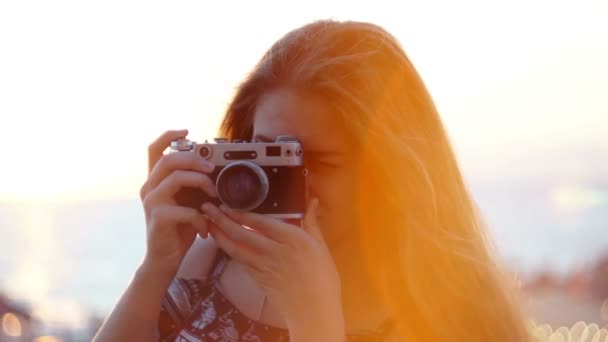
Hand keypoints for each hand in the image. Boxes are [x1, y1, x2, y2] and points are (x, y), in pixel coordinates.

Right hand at [139, 129, 216, 275]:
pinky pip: (185, 209)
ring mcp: (152, 202)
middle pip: (169, 160)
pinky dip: (201, 217)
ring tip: (214, 196)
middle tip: (212, 169)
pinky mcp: (159, 218)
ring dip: (201, 183)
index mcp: (156, 181)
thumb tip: (215, 168)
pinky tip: (205, 226)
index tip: (187, 130)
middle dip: (194, 159)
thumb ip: (194, 184)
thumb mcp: (188, 201)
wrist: (165, 259)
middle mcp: (149, 188)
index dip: (169, 135)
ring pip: (176, 178)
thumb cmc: (179, 229)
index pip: (154, 149)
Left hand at [200, 199, 342, 324]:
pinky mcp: (259, 279)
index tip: (226, 205)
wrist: (314, 309)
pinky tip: (223, 244)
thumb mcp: (320, 246)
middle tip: (207, 209)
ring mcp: (264, 266)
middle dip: (222, 220)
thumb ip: (312, 222)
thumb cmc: (322, 277)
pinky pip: (241, 262)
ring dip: (220, 236)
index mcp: (292, 239)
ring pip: (236, 248)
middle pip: (242, 233)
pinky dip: (230, 251)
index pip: (260, 222)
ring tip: (208, 224)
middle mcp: (275, 251)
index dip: (240, 213)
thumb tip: (312, 201)